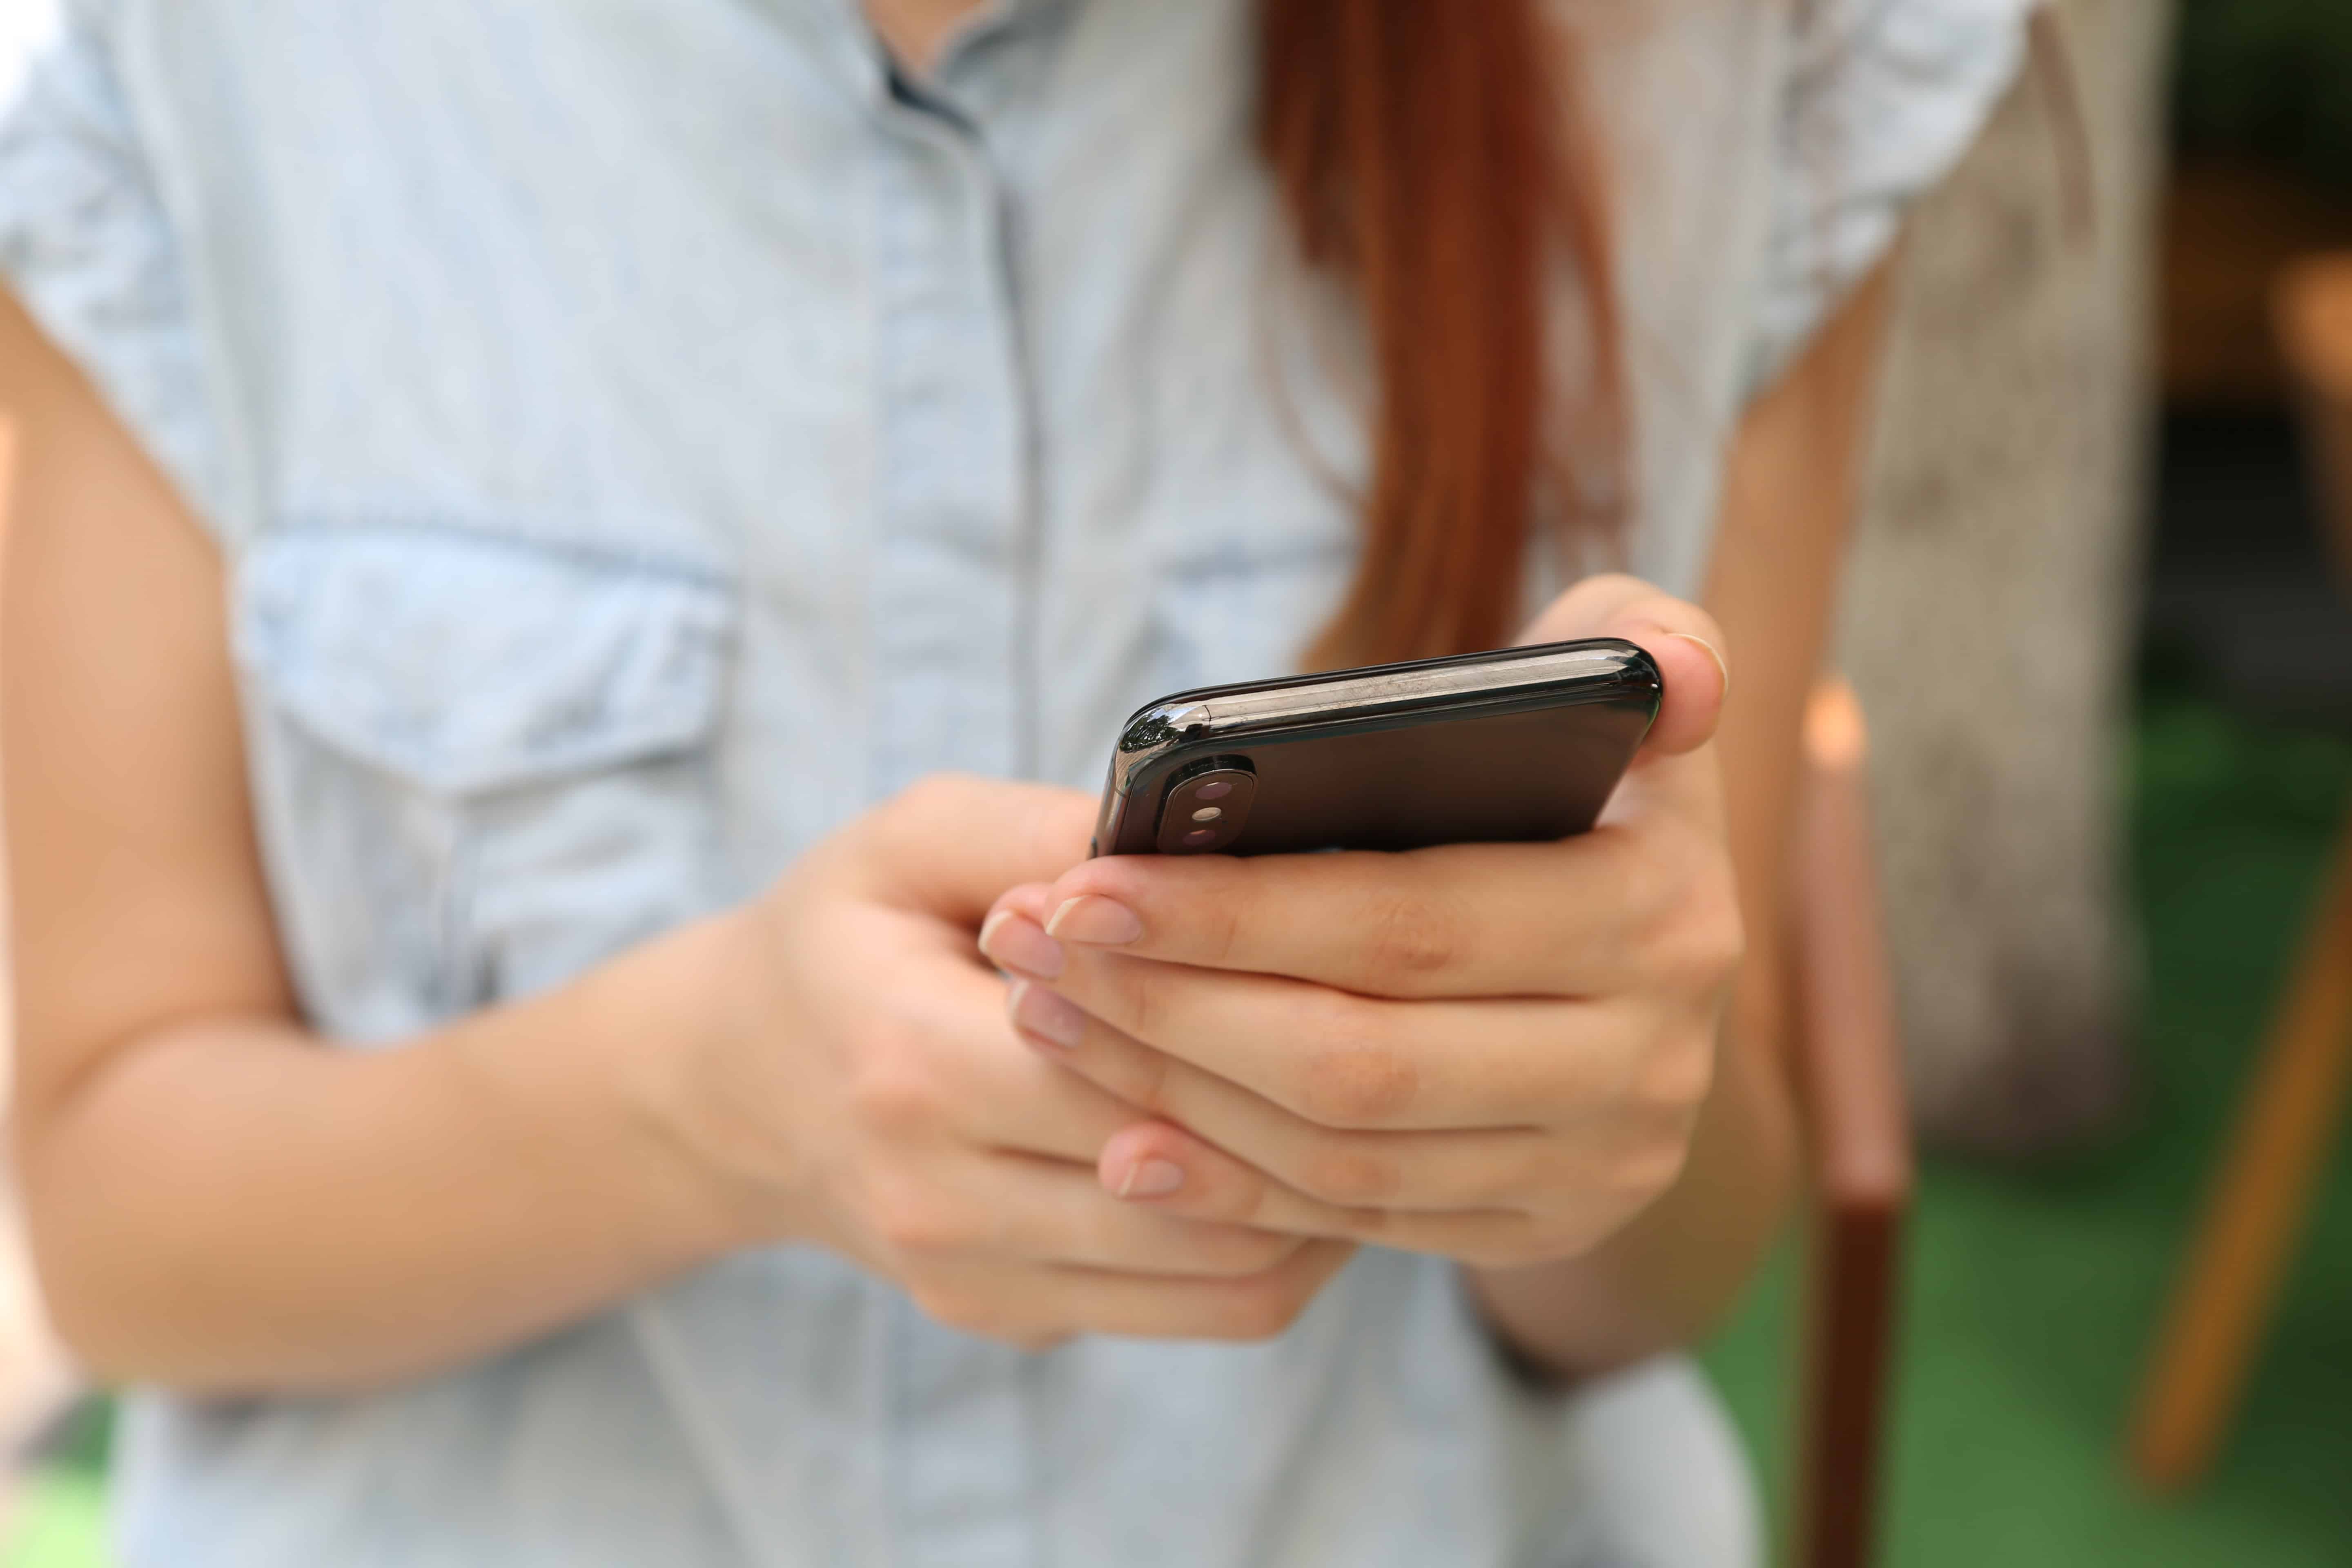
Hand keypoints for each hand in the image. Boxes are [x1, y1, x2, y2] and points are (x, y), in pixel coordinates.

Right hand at [647, 775, 1354, 1345]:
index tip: (1356, 961)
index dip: (1256, 1020)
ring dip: (1326, 1200)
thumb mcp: (913, 839)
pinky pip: (1196, 1312)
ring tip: (1385, 1108)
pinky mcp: (1011, 1320)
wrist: (739, 1084)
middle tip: (1413, 1040)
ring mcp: (974, 1280)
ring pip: (1223, 1277)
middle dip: (1317, 1116)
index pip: (1134, 1069)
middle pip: (1198, 1186)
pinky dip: (1278, 1247)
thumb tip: (1192, 839)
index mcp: (911, 1063)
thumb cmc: (846, 935)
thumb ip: (1042, 830)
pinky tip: (1316, 1165)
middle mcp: (938, 1199)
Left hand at [976, 576, 1739, 1268]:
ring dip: (1176, 1094)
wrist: (1647, 959)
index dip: (1235, 911)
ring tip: (1049, 1017)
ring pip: (1344, 1151)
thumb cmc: (1588, 786)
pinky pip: (1360, 1222)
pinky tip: (1125, 1141)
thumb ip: (1638, 635)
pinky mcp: (1542, 1227)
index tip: (1082, 882)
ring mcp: (1603, 1162)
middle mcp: (1650, 1059)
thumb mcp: (1627, 692)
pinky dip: (1233, 1187)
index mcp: (1660, 913)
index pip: (1410, 923)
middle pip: (1359, 1057)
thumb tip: (1669, 672)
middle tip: (1031, 948)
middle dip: (1171, 1007)